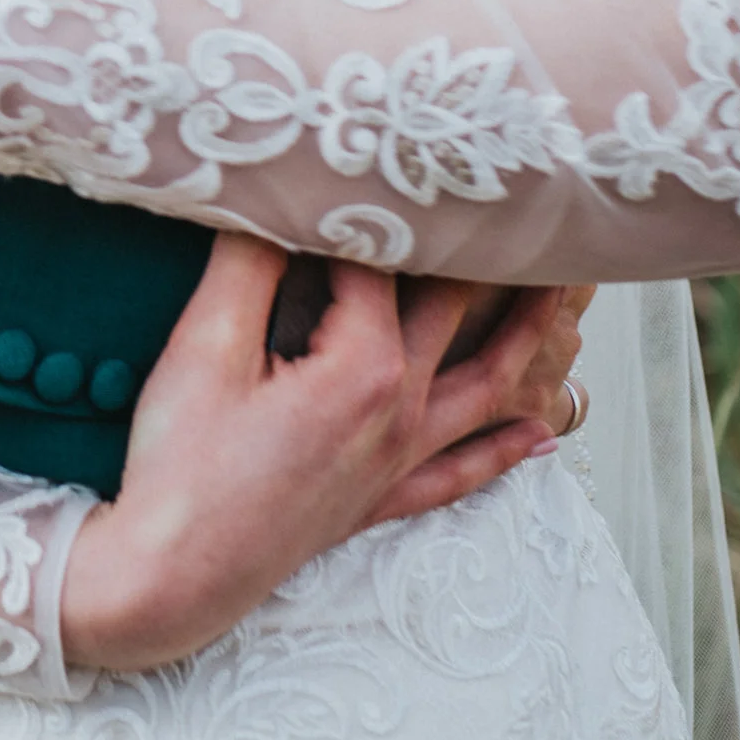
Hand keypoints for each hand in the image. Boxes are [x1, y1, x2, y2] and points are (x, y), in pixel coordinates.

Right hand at [57, 237, 573, 673]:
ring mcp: (397, 461)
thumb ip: (247, 264)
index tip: (375, 160)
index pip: (377, 262)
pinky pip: (462, 473)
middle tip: (524, 204)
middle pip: (453, 312)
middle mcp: (400, 410)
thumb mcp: (204, 347)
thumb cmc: (181, 462)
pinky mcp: (379, 500)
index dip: (368, 210)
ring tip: (567, 299)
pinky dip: (506, 452)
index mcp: (364, 365)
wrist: (172, 578)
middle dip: (485, 256)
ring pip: (486, 387)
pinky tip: (542, 436)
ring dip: (528, 339)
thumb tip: (272, 196)